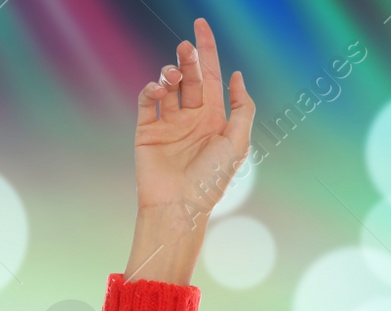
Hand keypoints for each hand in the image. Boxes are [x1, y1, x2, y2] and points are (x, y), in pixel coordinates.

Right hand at [134, 17, 254, 220]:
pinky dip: (151, 89)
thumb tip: (237, 76)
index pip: (210, 75)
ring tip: (171, 77)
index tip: (200, 24)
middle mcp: (191, 117)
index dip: (207, 49)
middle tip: (185, 47)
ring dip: (170, 74)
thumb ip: (243, 108)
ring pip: (167, 85)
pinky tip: (158, 89)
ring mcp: (168, 123)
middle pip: (189, 76)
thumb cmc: (212, 180)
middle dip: (188, 58)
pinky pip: (147, 101)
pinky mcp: (147, 130)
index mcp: (213, 118)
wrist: (180, 205)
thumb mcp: (238, 143)